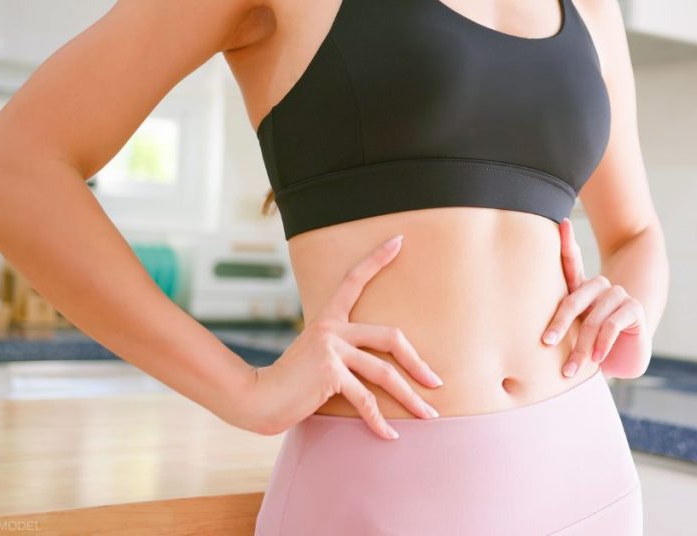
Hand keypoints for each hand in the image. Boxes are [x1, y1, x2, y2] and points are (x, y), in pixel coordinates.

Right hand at [249, 234, 442, 439]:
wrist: (258, 399)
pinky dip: (379, 421)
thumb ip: (343, 354)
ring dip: (410, 398)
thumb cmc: (291, 382)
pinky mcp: (330, 372)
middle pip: (391, 337)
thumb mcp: (318, 358)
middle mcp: (332, 328)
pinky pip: (365, 399)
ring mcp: (331, 349)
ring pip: (384, 373)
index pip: (353, 281)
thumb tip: (379, 368)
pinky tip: (390, 435)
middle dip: (418, 362)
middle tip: (438, 382)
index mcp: (329, 319)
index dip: (376, 260)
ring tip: (429, 416)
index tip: (399, 241)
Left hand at [542, 218, 651, 378]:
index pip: (571, 262)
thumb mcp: (570, 337)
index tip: (562, 223)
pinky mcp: (634, 309)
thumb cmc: (589, 349)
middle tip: (546, 342)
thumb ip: (558, 326)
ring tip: (571, 369)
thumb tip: (534, 334)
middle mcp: (600, 287)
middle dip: (560, 323)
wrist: (620, 365)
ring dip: (581, 347)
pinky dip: (602, 345)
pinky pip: (612, 324)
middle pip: (574, 299)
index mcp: (581, 289)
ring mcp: (618, 295)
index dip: (566, 242)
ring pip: (593, 318)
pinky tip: (597, 360)